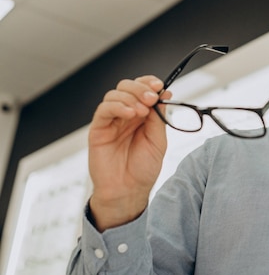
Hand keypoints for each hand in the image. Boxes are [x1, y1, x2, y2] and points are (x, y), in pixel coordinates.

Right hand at [87, 75, 169, 230]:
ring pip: (114, 94)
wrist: (128, 190)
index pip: (143, 89)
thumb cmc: (143, 168)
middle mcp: (126, 114)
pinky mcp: (98, 129)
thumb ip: (159, 117)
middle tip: (151, 98)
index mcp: (142, 115)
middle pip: (127, 86)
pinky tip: (129, 114)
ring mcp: (111, 121)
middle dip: (141, 88)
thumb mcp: (158, 141)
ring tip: (141, 111)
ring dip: (130, 97)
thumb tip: (163, 94)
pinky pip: (104, 110)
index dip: (150, 83)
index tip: (160, 86)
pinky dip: (117, 107)